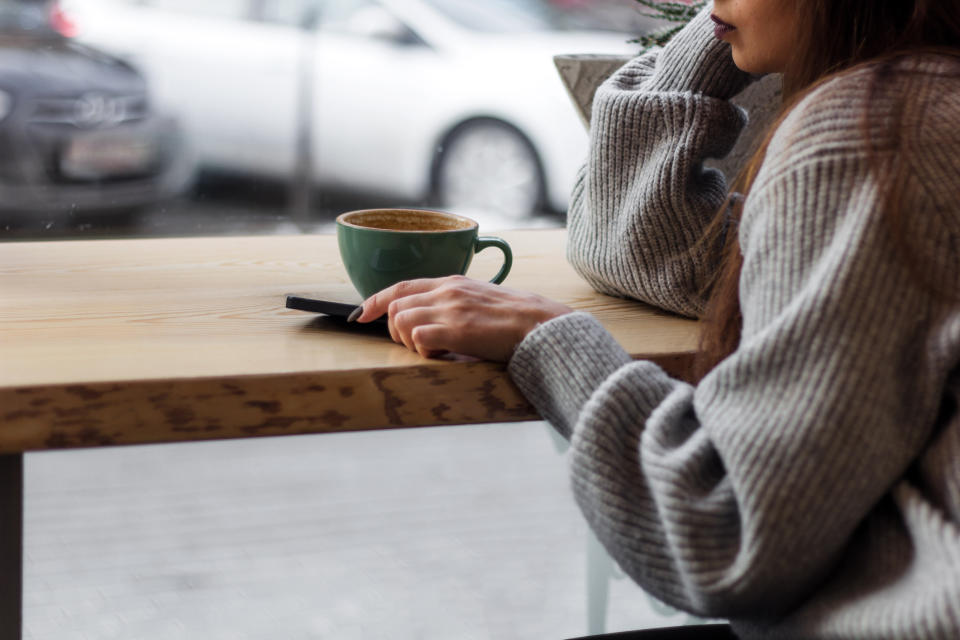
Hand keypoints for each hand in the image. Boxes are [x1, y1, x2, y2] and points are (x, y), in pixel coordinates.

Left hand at [354, 275, 572, 361]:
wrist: (540, 325)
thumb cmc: (515, 318)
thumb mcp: (479, 298)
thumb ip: (453, 302)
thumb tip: (429, 318)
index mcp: (451, 282)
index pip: (400, 286)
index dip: (374, 301)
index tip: (361, 315)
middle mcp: (447, 291)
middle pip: (394, 305)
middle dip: (394, 330)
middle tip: (415, 346)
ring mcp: (451, 310)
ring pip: (401, 322)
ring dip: (409, 342)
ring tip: (433, 351)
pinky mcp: (457, 331)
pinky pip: (418, 338)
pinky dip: (422, 351)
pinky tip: (442, 356)